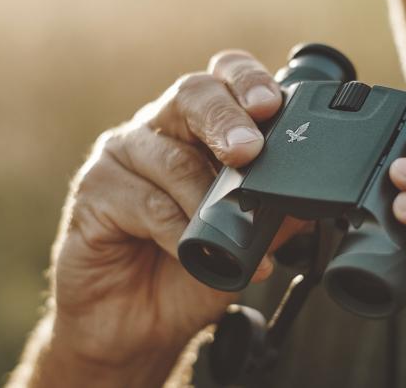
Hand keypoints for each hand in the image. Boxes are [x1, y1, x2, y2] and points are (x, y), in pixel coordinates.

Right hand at [10, 50, 301, 386]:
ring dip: (206, 197)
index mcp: (199, 127)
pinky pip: (144, 201)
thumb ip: (276, 211)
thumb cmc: (187, 273)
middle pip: (193, 94)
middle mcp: (160, 129)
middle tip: (249, 151)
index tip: (271, 105)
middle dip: (227, 119)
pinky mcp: (93, 189)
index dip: (248, 81)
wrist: (136, 328)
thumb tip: (313, 195)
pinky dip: (177, 230)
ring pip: (171, 156)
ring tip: (230, 232)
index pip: (224, 77)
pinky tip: (191, 251)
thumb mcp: (245, 242)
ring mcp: (122, 155)